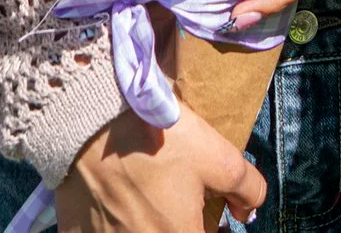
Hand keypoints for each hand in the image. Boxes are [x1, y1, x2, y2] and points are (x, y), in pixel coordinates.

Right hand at [55, 105, 264, 232]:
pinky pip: (104, 232)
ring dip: (152, 223)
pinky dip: (117, 223)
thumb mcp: (218, 156)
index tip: (217, 221)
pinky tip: (120, 200)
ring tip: (154, 198)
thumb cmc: (158, 140)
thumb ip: (245, 187)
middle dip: (183, 225)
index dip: (215, 231)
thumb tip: (248, 210)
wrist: (92, 119)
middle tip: (186, 207)